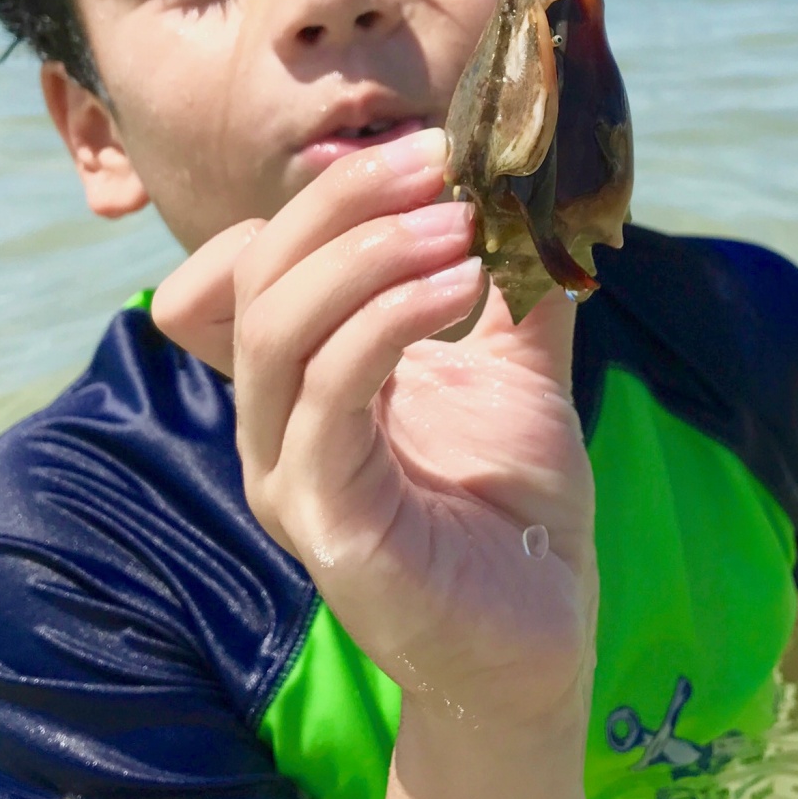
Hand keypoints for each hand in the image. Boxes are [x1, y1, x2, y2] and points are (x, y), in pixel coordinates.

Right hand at [153, 128, 597, 729]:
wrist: (535, 645)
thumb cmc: (514, 514)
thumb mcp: (518, 372)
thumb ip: (517, 285)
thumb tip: (543, 186)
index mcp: (303, 378)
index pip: (253, 260)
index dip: (326, 196)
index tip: (431, 153)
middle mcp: (274, 422)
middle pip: (258, 272)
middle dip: (346, 200)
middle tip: (439, 163)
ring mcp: (288, 472)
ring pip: (276, 325)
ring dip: (369, 253)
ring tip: (460, 227)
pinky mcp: (324, 518)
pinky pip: (329, 396)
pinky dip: (388, 324)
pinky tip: (461, 290)